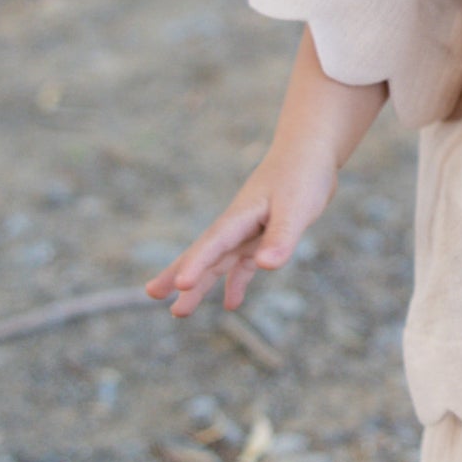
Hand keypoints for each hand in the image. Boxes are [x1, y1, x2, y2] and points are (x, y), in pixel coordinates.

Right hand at [145, 140, 338, 317]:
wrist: (310, 150)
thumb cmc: (302, 174)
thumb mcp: (297, 208)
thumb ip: (281, 237)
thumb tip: (264, 266)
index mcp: (240, 216)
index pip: (213, 244)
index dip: (196, 264)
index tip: (180, 285)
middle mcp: (237, 225)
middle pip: (203, 253)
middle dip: (179, 273)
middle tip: (152, 294)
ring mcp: (247, 230)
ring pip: (218, 262)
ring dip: (200, 284)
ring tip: (179, 311)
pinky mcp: (262, 235)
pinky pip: (243, 263)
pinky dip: (236, 281)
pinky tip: (232, 303)